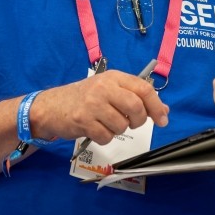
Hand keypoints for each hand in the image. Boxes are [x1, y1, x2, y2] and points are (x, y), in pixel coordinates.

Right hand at [30, 70, 168, 145]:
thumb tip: (163, 110)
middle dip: (139, 120)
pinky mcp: (83, 121)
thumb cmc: (84, 98)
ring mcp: (92, 104)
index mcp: (114, 77)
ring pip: (122, 125)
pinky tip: (96, 129)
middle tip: (132, 123)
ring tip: (107, 123)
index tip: (163, 120)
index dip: (156, 106)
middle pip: (136, 107)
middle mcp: (104, 88)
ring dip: (119, 130)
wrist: (51, 106)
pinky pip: (106, 137)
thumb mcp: (110, 90)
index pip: (144, 89)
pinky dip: (105, 138)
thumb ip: (136, 97)